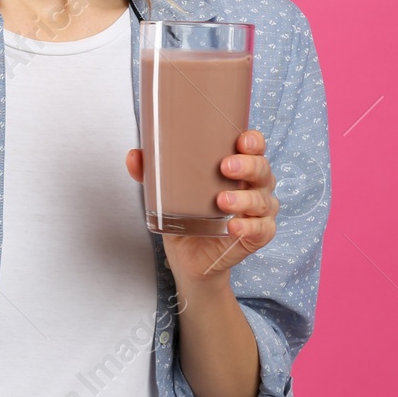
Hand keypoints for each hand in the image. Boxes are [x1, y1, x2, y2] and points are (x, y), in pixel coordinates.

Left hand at [124, 129, 277, 284]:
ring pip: (263, 200)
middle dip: (248, 166)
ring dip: (244, 199)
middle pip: (262, 170)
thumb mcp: (167, 191)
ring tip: (221, 201)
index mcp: (238, 168)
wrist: (188, 256)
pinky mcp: (257, 236)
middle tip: (225, 167)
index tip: (241, 140)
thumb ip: (151, 172)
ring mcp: (258, 212)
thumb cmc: (186, 213)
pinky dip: (249, 228)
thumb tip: (134, 155)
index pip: (254, 148)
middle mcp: (253, 187)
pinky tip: (234, 227)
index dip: (253, 141)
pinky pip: (261, 230)